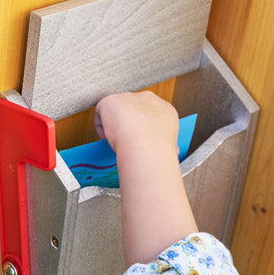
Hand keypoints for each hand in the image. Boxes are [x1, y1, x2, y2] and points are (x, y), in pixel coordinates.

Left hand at [94, 91, 197, 265]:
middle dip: (126, 124)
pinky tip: (109, 137)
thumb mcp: (171, 155)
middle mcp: (149, 101)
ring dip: (113, 126)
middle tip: (125, 145)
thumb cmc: (159, 153)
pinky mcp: (111, 100)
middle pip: (132, 109)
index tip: (139, 143)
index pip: (151, 114)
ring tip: (117, 144)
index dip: (142, 129)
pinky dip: (102, 126)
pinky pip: (101, 113)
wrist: (145, 145)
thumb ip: (168, 155)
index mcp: (167, 112)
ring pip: (115, 111)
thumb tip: (172, 175)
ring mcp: (129, 99)